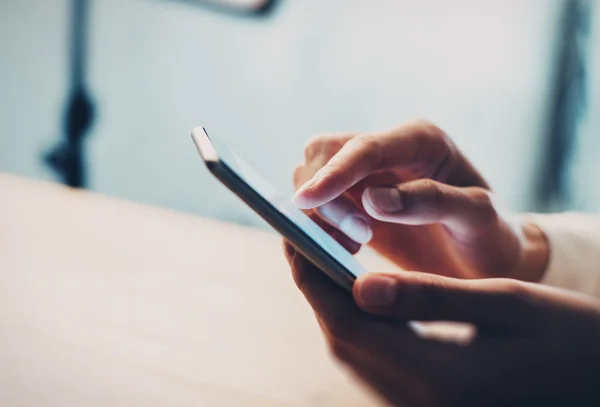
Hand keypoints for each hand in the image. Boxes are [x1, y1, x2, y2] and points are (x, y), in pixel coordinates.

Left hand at [284, 242, 599, 406]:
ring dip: (334, 303)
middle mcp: (415, 404)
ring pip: (355, 353)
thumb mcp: (506, 304)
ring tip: (328, 254)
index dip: (311, 273)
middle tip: (304, 234)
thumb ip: (427, 296)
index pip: (345, 322)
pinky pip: (376, 362)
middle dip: (315, 284)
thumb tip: (359, 285)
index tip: (292, 229)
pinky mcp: (426, 405)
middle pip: (342, 339)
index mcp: (435, 379)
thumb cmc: (575, 341)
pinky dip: (360, 323)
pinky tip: (364, 293)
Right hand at [292, 121, 547, 280]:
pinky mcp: (354, 197)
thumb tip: (373, 199)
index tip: (306, 201)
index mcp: (421, 141)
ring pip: (312, 173)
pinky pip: (317, 203)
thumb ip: (433, 202)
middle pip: (325, 151)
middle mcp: (389, 148)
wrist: (484, 256)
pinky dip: (319, 225)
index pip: (365, 147)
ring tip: (354, 245)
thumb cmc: (489, 236)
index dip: (334, 173)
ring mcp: (367, 172)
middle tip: (360, 236)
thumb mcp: (478, 219)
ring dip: (320, 211)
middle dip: (326, 194)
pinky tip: (345, 248)